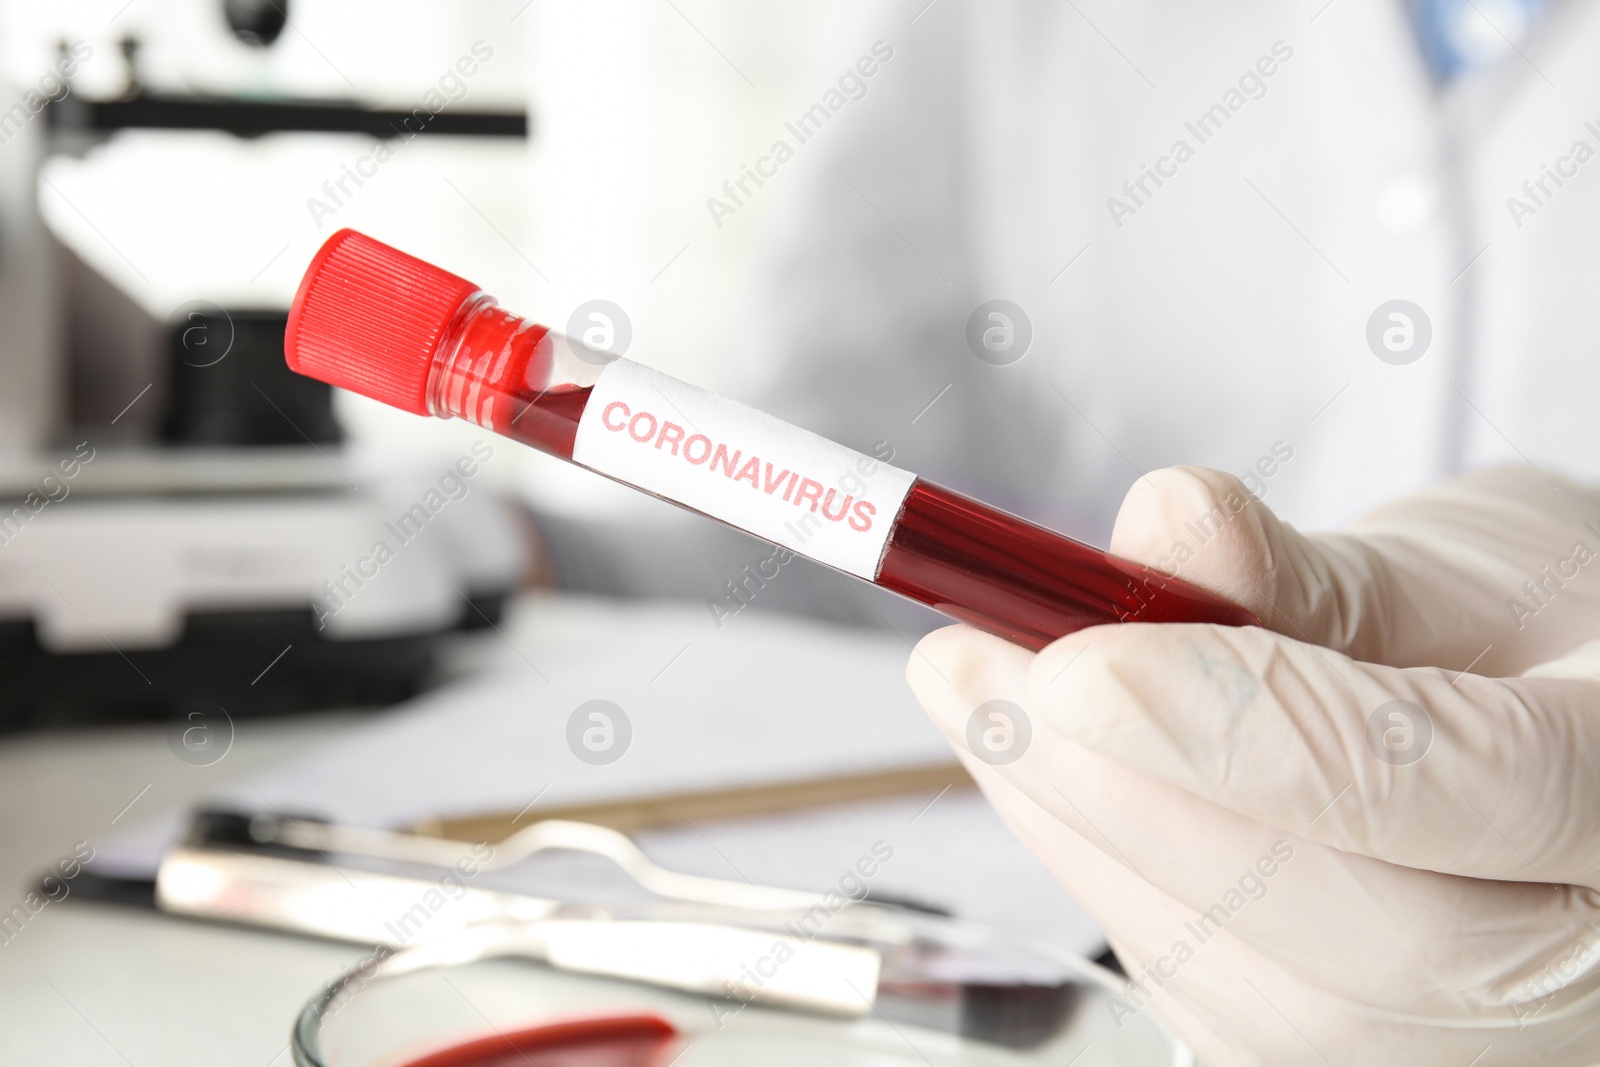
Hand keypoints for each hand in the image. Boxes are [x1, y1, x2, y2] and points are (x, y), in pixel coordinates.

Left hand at [907, 465, 1599, 1064]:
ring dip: (1081, 829)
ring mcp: (1470, 1043)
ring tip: (977, 693)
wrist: (1584, 728)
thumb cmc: (1558, 637)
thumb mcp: (1490, 566)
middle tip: (966, 668)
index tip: (1071, 658)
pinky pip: (1215, 987)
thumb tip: (1161, 530)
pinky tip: (1040, 767)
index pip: (1441, 787)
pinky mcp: (1359, 1052)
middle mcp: (1577, 977)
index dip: (1236, 728)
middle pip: (1349, 935)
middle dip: (1124, 797)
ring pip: (1258, 985)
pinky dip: (1104, 867)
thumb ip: (1321, 573)